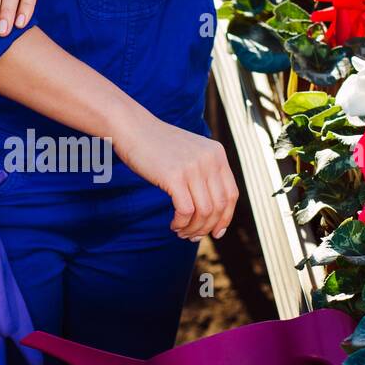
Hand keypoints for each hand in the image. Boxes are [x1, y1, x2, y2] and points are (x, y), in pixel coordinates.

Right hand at [109, 108, 239, 240]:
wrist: (132, 128)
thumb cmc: (157, 145)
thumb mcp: (190, 153)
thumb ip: (204, 173)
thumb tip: (211, 211)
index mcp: (217, 154)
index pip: (232, 194)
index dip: (226, 217)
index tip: (216, 232)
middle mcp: (209, 160)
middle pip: (218, 206)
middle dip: (207, 228)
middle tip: (192, 236)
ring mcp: (193, 168)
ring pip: (204, 212)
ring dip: (193, 229)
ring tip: (181, 232)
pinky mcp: (175, 177)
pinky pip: (186, 211)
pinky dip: (181, 223)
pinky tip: (174, 225)